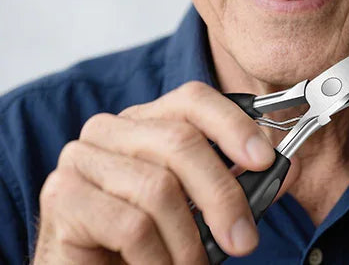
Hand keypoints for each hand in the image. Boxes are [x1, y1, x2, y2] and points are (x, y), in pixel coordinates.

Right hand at [32, 81, 281, 263]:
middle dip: (222, 196)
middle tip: (244, 241)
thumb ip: (234, 185)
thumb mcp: (196, 210)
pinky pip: (131, 225)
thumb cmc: (142, 245)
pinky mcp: (63, 197)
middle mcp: (107, 131)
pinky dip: (156, 259)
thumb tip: (285, 168)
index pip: (192, 100)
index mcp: (142, 123)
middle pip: (180, 142)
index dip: (232, 125)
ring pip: (158, 188)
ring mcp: (79, 159)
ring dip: (187, 242)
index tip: (264, 161)